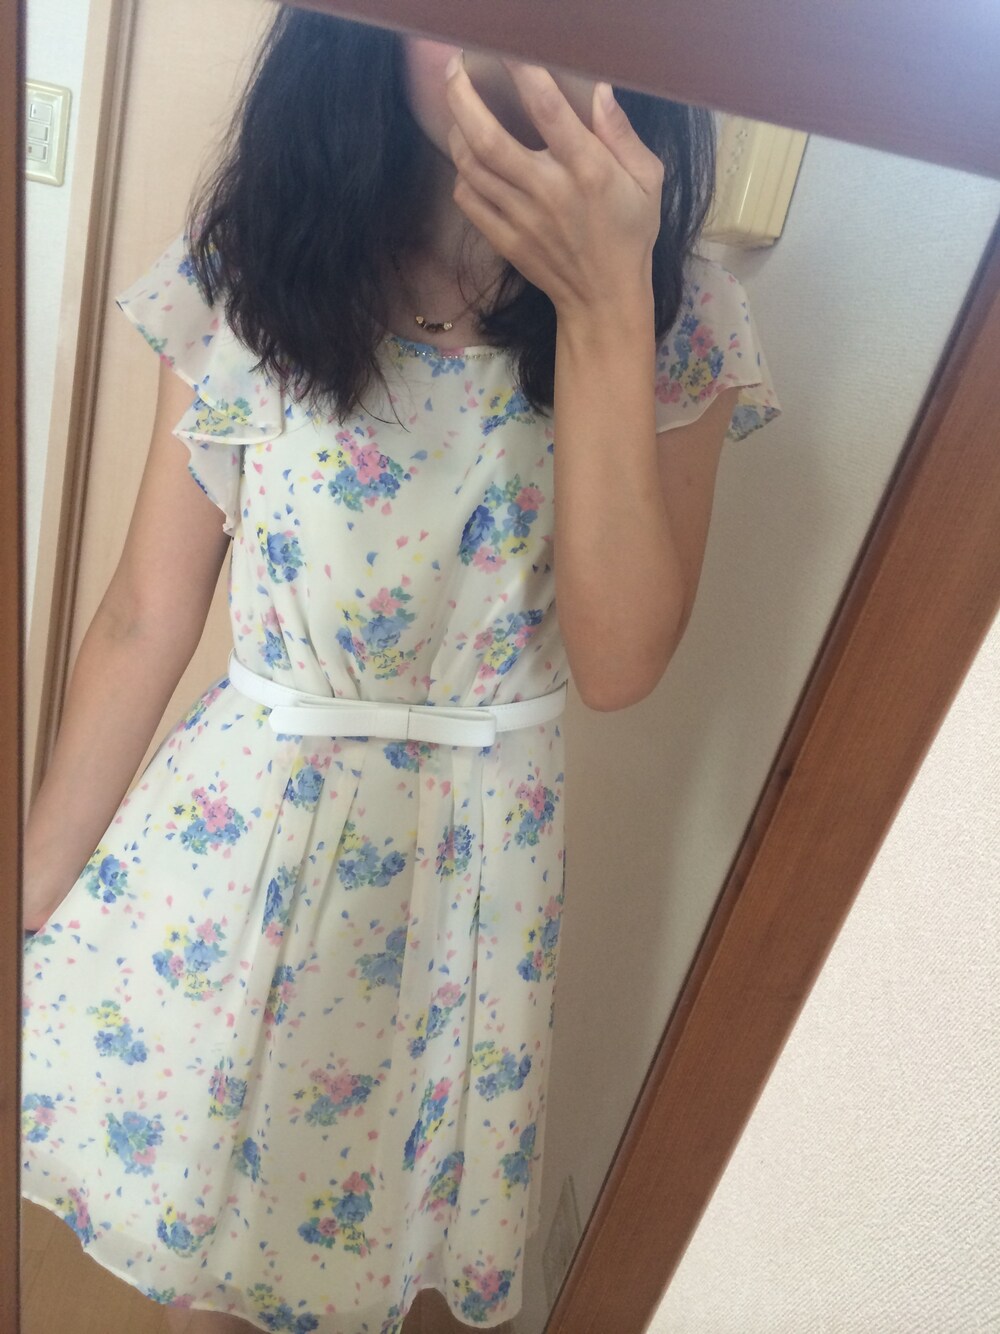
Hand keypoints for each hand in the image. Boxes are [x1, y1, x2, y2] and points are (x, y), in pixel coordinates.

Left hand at [444, 54, 663, 316]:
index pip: (547, 109)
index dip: (522, 71)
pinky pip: (468, 199)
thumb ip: (622, 133)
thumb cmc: (629, 234)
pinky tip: (469, 162)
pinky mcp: (505, 240)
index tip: (506, 47)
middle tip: (454, 70)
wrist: (603, 298)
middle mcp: (548, 191)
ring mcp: (521, 218)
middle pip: (488, 137)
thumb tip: (598, 89)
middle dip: (462, 96)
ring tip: (460, 112)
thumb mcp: (647, 180)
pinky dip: (462, 174)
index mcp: (587, 170)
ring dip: (457, 131)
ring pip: (470, 165)